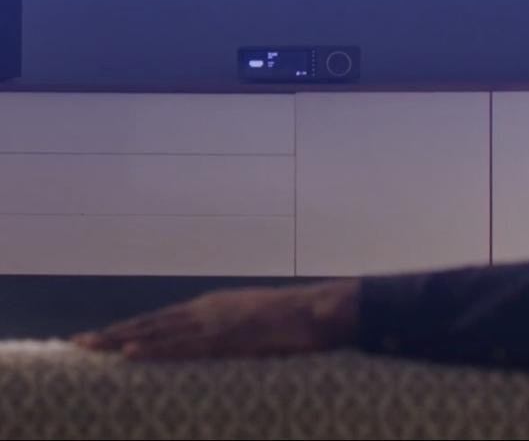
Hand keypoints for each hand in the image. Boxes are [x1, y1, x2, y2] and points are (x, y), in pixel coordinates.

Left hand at [73, 280, 359, 361]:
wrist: (317, 311)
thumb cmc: (290, 322)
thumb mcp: (251, 323)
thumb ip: (228, 332)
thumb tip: (212, 346)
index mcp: (210, 308)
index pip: (160, 321)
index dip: (130, 330)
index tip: (101, 339)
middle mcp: (205, 311)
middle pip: (151, 324)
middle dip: (113, 335)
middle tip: (79, 344)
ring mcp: (213, 324)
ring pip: (158, 333)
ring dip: (122, 340)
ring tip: (92, 347)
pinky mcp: (225, 338)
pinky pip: (183, 347)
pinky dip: (154, 349)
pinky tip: (131, 353)